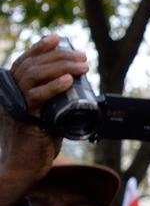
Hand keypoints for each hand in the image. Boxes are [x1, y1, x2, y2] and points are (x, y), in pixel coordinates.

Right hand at [0, 36, 88, 204]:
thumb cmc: (36, 142)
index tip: (58, 38)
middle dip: (59, 56)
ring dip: (61, 67)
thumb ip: (53, 100)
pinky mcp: (24, 118)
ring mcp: (15, 105)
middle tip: (82, 56)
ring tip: (83, 66)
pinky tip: (69, 81)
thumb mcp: (46, 114)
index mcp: (14, 90)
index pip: (24, 62)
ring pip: (33, 76)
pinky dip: (53, 87)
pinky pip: (37, 97)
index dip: (39, 48)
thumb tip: (75, 86)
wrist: (24, 167)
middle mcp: (11, 94)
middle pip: (32, 65)